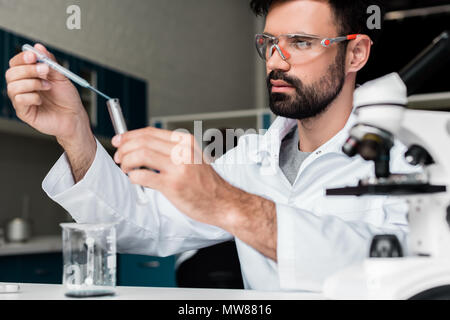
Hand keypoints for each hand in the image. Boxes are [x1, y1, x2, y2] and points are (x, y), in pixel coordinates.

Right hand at [5, 43, 90, 142]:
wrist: (74, 117)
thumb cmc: (67, 98)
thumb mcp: (61, 76)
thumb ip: (49, 62)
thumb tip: (38, 47)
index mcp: (30, 76)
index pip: (16, 63)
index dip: (22, 57)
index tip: (34, 55)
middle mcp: (23, 87)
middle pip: (11, 73)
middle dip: (28, 69)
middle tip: (45, 70)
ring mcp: (22, 100)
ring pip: (12, 86)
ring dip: (32, 83)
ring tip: (48, 87)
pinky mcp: (23, 112)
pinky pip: (19, 100)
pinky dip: (32, 97)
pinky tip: (41, 100)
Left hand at [112, 127, 237, 228]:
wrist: (223, 202)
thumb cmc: (206, 183)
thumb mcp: (192, 158)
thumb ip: (171, 151)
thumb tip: (141, 146)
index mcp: (185, 142)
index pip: (150, 132)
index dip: (130, 136)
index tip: (119, 141)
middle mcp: (182, 151)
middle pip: (142, 141)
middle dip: (124, 149)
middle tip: (119, 158)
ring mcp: (178, 167)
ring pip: (140, 155)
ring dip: (126, 162)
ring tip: (126, 169)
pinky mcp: (173, 185)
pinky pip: (143, 176)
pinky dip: (133, 177)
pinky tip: (136, 180)